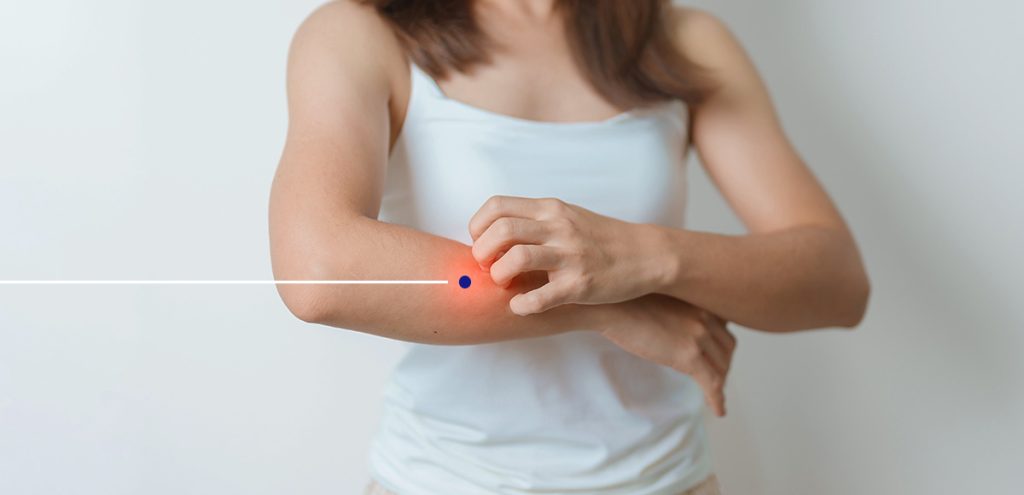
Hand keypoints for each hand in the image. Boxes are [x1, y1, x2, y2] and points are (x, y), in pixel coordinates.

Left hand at [469, 195, 667, 315]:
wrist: (645, 254)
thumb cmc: (599, 238)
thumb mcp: (566, 217)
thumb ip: (533, 221)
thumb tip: (491, 234)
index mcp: (549, 209)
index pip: (496, 206)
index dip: (478, 227)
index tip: (481, 244)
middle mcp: (558, 228)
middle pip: (500, 231)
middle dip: (482, 253)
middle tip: (488, 267)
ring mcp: (570, 256)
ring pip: (516, 259)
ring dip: (499, 276)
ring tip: (505, 284)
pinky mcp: (580, 284)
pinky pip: (540, 297)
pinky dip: (522, 305)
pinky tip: (521, 306)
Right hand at [600, 295, 736, 416]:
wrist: (609, 306)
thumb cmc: (625, 302)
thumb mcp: (661, 300)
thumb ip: (676, 312)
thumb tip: (673, 330)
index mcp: (699, 302)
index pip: (724, 328)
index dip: (722, 346)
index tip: (717, 358)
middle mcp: (705, 316)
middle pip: (727, 348)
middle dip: (723, 365)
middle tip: (715, 378)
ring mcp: (699, 336)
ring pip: (721, 368)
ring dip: (719, 383)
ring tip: (714, 395)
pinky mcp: (689, 356)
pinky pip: (712, 384)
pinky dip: (717, 400)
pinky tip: (718, 410)